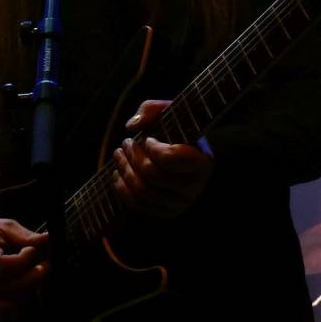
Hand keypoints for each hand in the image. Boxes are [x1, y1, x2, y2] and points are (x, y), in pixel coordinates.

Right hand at [0, 205, 48, 317]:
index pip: (2, 266)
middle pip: (10, 288)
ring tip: (35, 276)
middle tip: (45, 263)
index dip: (23, 260)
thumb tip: (51, 239)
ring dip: (29, 292)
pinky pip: (4, 313)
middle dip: (35, 277)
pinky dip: (19, 305)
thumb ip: (27, 236)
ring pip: (10, 305)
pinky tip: (26, 289)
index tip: (32, 249)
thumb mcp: (4, 226)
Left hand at [113, 99, 213, 217]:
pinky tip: (117, 173)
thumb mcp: (171, 112)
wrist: (189, 153)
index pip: (170, 159)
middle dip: (133, 157)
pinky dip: (123, 189)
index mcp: (202, 162)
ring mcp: (180, 203)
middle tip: (126, 143)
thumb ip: (151, 109)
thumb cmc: (179, 131)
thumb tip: (132, 126)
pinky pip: (139, 205)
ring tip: (118, 155)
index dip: (153, 148)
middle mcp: (194, 187)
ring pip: (143, 192)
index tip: (148, 139)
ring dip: (125, 171)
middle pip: (153, 176)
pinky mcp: (166, 212)